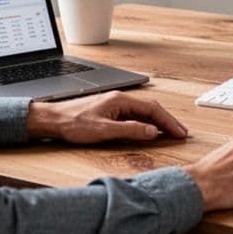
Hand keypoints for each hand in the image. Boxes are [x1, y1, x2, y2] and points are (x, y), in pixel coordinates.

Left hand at [27, 91, 188, 143]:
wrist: (52, 120)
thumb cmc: (73, 123)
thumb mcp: (103, 131)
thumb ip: (130, 131)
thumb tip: (152, 132)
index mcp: (121, 100)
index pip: (153, 109)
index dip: (168, 122)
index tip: (179, 133)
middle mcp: (120, 99)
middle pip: (151, 108)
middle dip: (168, 121)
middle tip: (181, 133)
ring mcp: (115, 104)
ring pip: (144, 112)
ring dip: (158, 122)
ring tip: (170, 133)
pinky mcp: (110, 111)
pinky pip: (135, 115)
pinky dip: (146, 123)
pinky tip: (148, 130)